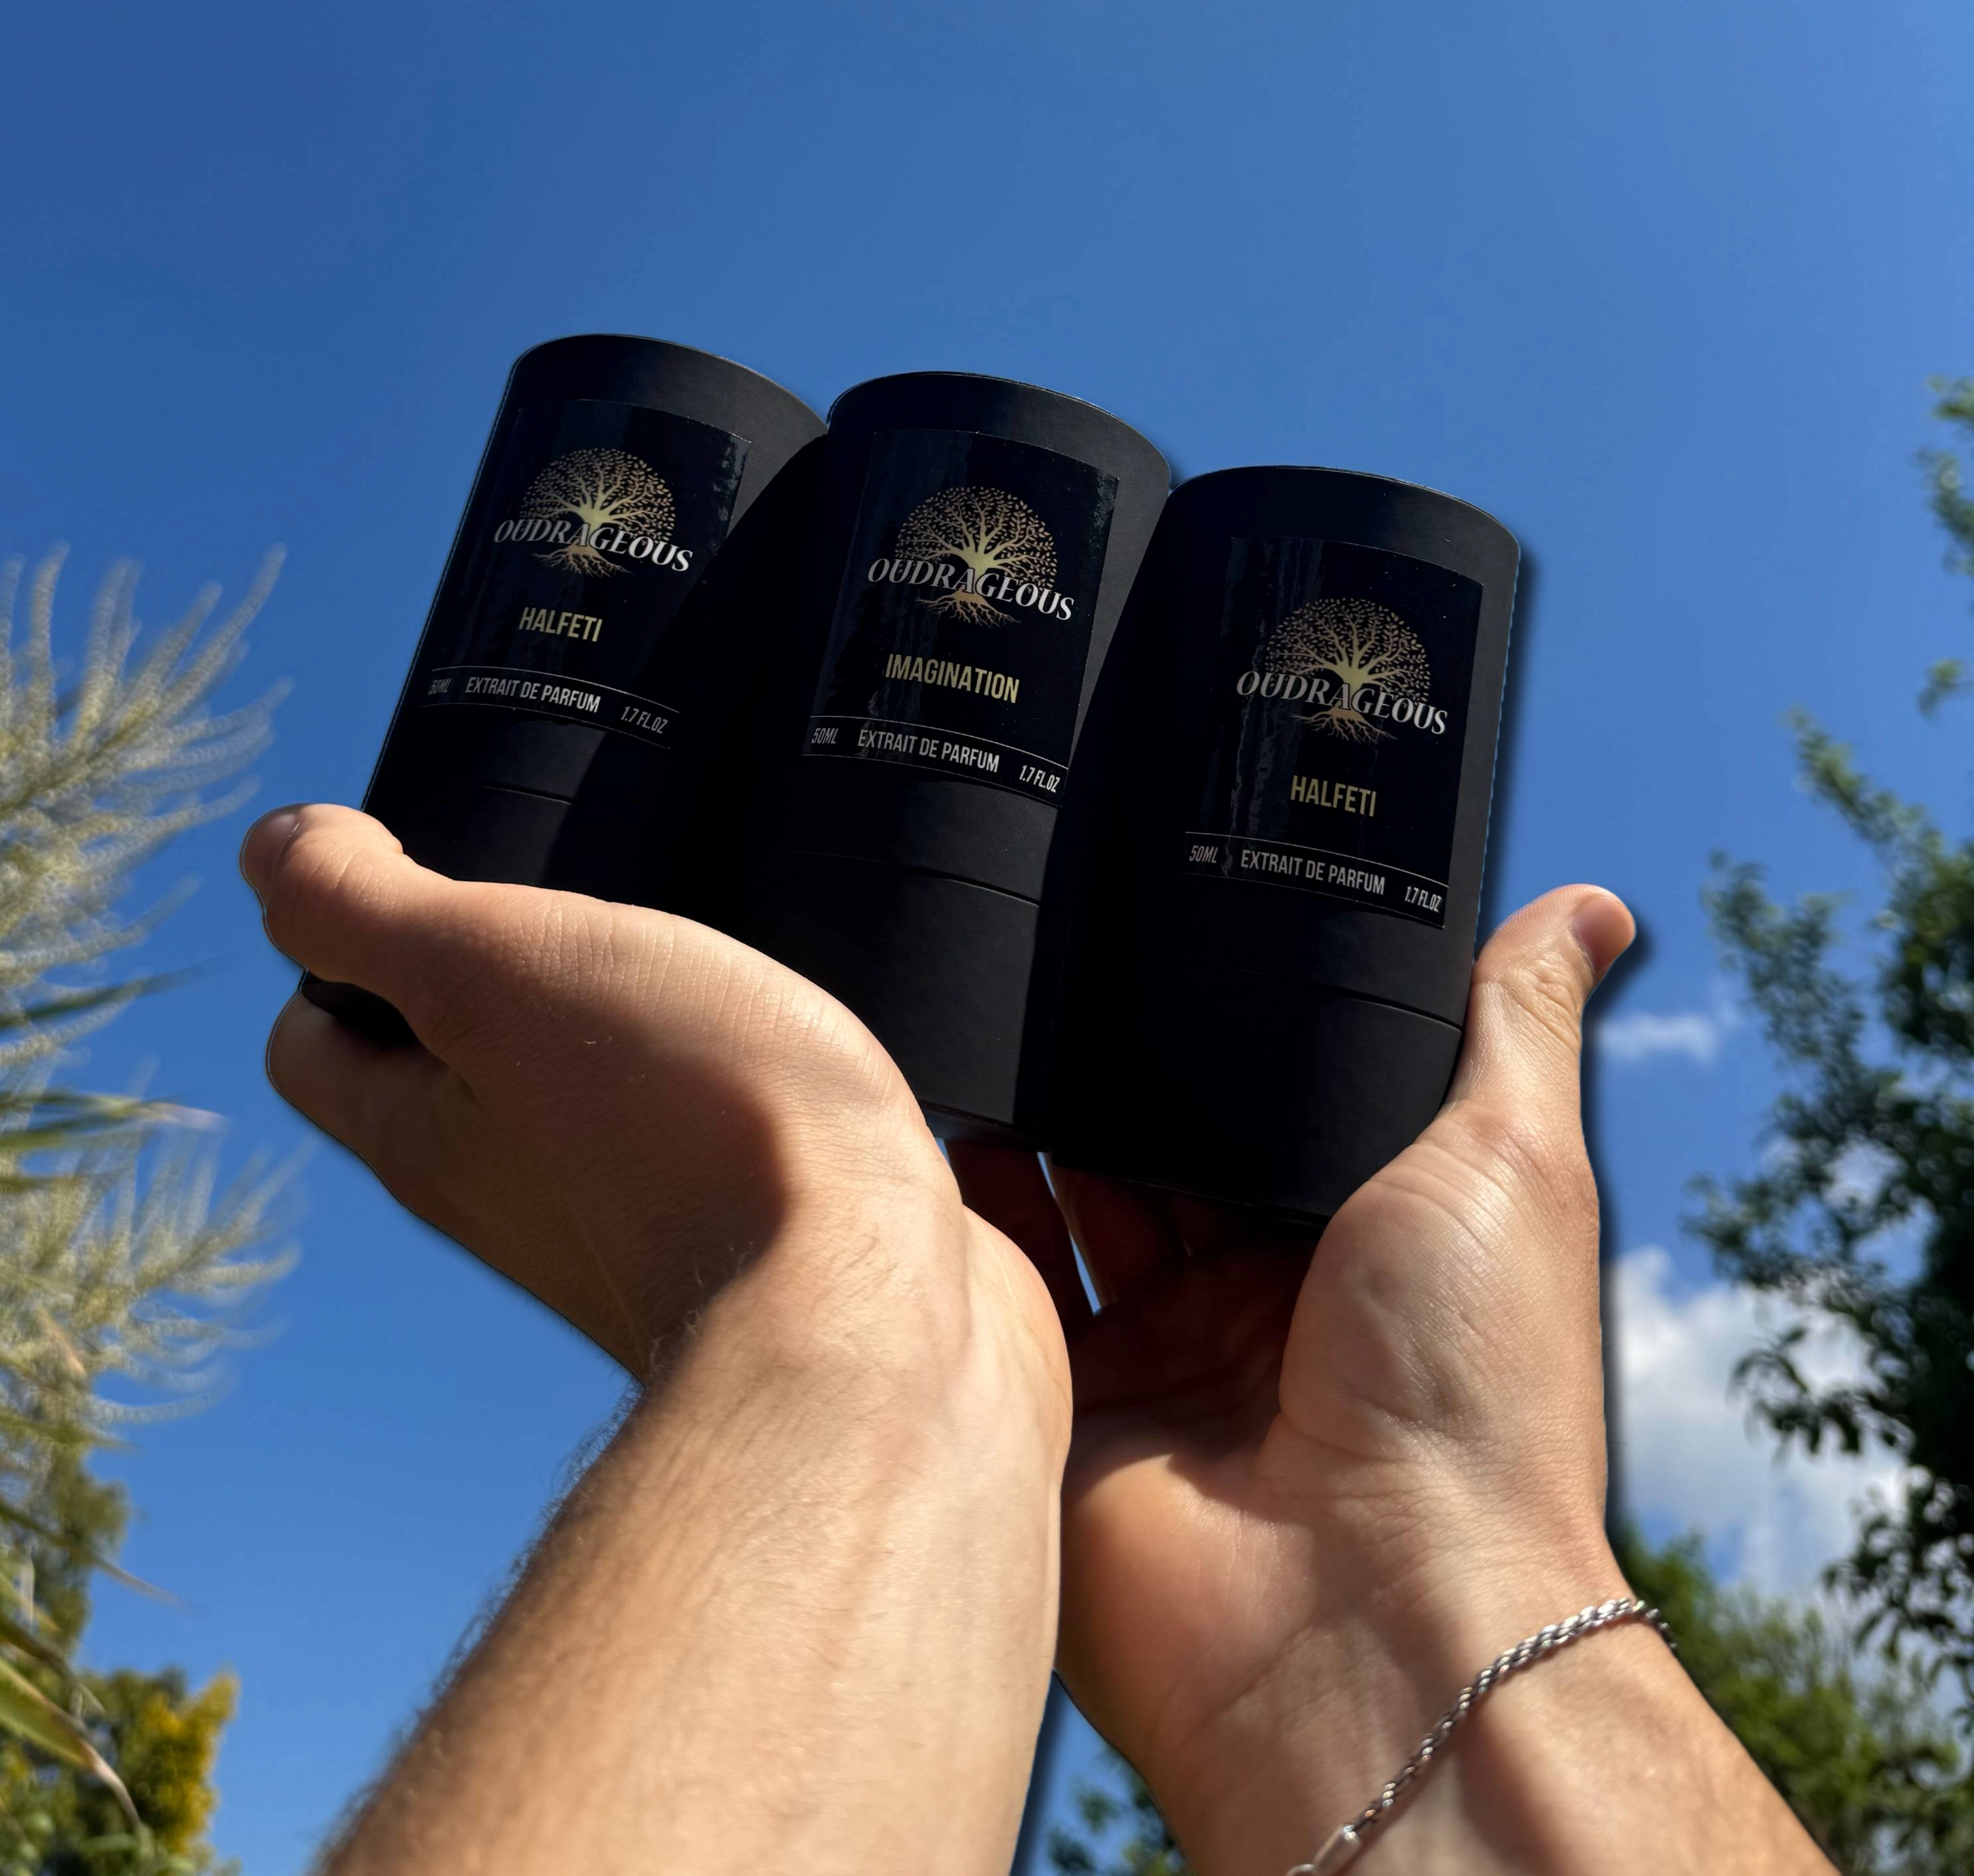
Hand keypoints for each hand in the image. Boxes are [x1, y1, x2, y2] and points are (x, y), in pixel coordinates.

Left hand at [242, 803, 1064, 1406]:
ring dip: (638, 1023)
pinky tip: (803, 1033)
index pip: (314, 1039)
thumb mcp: (493, 969)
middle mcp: (519, 1197)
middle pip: (459, 1071)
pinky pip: (729, 1136)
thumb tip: (275, 849)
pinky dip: (747, 1078)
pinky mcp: (766, 1233)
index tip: (427, 870)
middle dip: (501, 972)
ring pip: (601, 1101)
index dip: (336, 944)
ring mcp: (645, 1224)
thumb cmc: (688, 1128)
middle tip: (582, 892)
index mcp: (427, 1137)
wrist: (874, 1317)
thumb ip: (364, 907)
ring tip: (706, 947)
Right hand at [955, 887, 1829, 1872]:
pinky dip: (965, 1218)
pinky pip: (998, 1295)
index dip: (1214, 1031)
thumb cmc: (1470, 1396)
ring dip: (1023, 1130)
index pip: (1263, 1112)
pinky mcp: (1065, 1420)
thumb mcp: (1509, 1163)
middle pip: (1151, 1155)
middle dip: (1104, 1075)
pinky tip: (934, 1124)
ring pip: (1061, 1214)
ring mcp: (1153, 1368)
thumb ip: (1509, 1027)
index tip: (1151, 928)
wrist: (1370, 1616)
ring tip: (979, 1024)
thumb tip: (1586, 905)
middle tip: (1044, 965)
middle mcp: (1249, 1306)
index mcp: (1354, 1244)